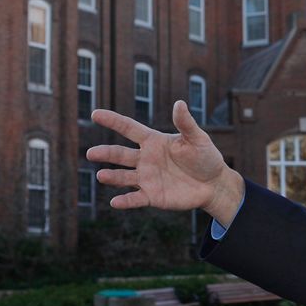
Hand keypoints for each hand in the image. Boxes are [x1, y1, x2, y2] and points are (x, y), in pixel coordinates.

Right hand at [86, 101, 244, 225]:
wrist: (214, 184)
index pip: (129, 128)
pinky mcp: (152, 196)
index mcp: (154, 141)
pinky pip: (135, 199)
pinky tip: (115, 202)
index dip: (112, 121)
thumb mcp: (198, 138)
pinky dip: (125, 201)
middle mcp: (145, 159)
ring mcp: (147, 178)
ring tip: (101, 175)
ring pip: (123, 177)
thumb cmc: (206, 157)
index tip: (95, 114)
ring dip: (112, 177)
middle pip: (120, 154)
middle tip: (91, 153)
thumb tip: (179, 103)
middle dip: (105, 153)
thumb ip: (185, 123)